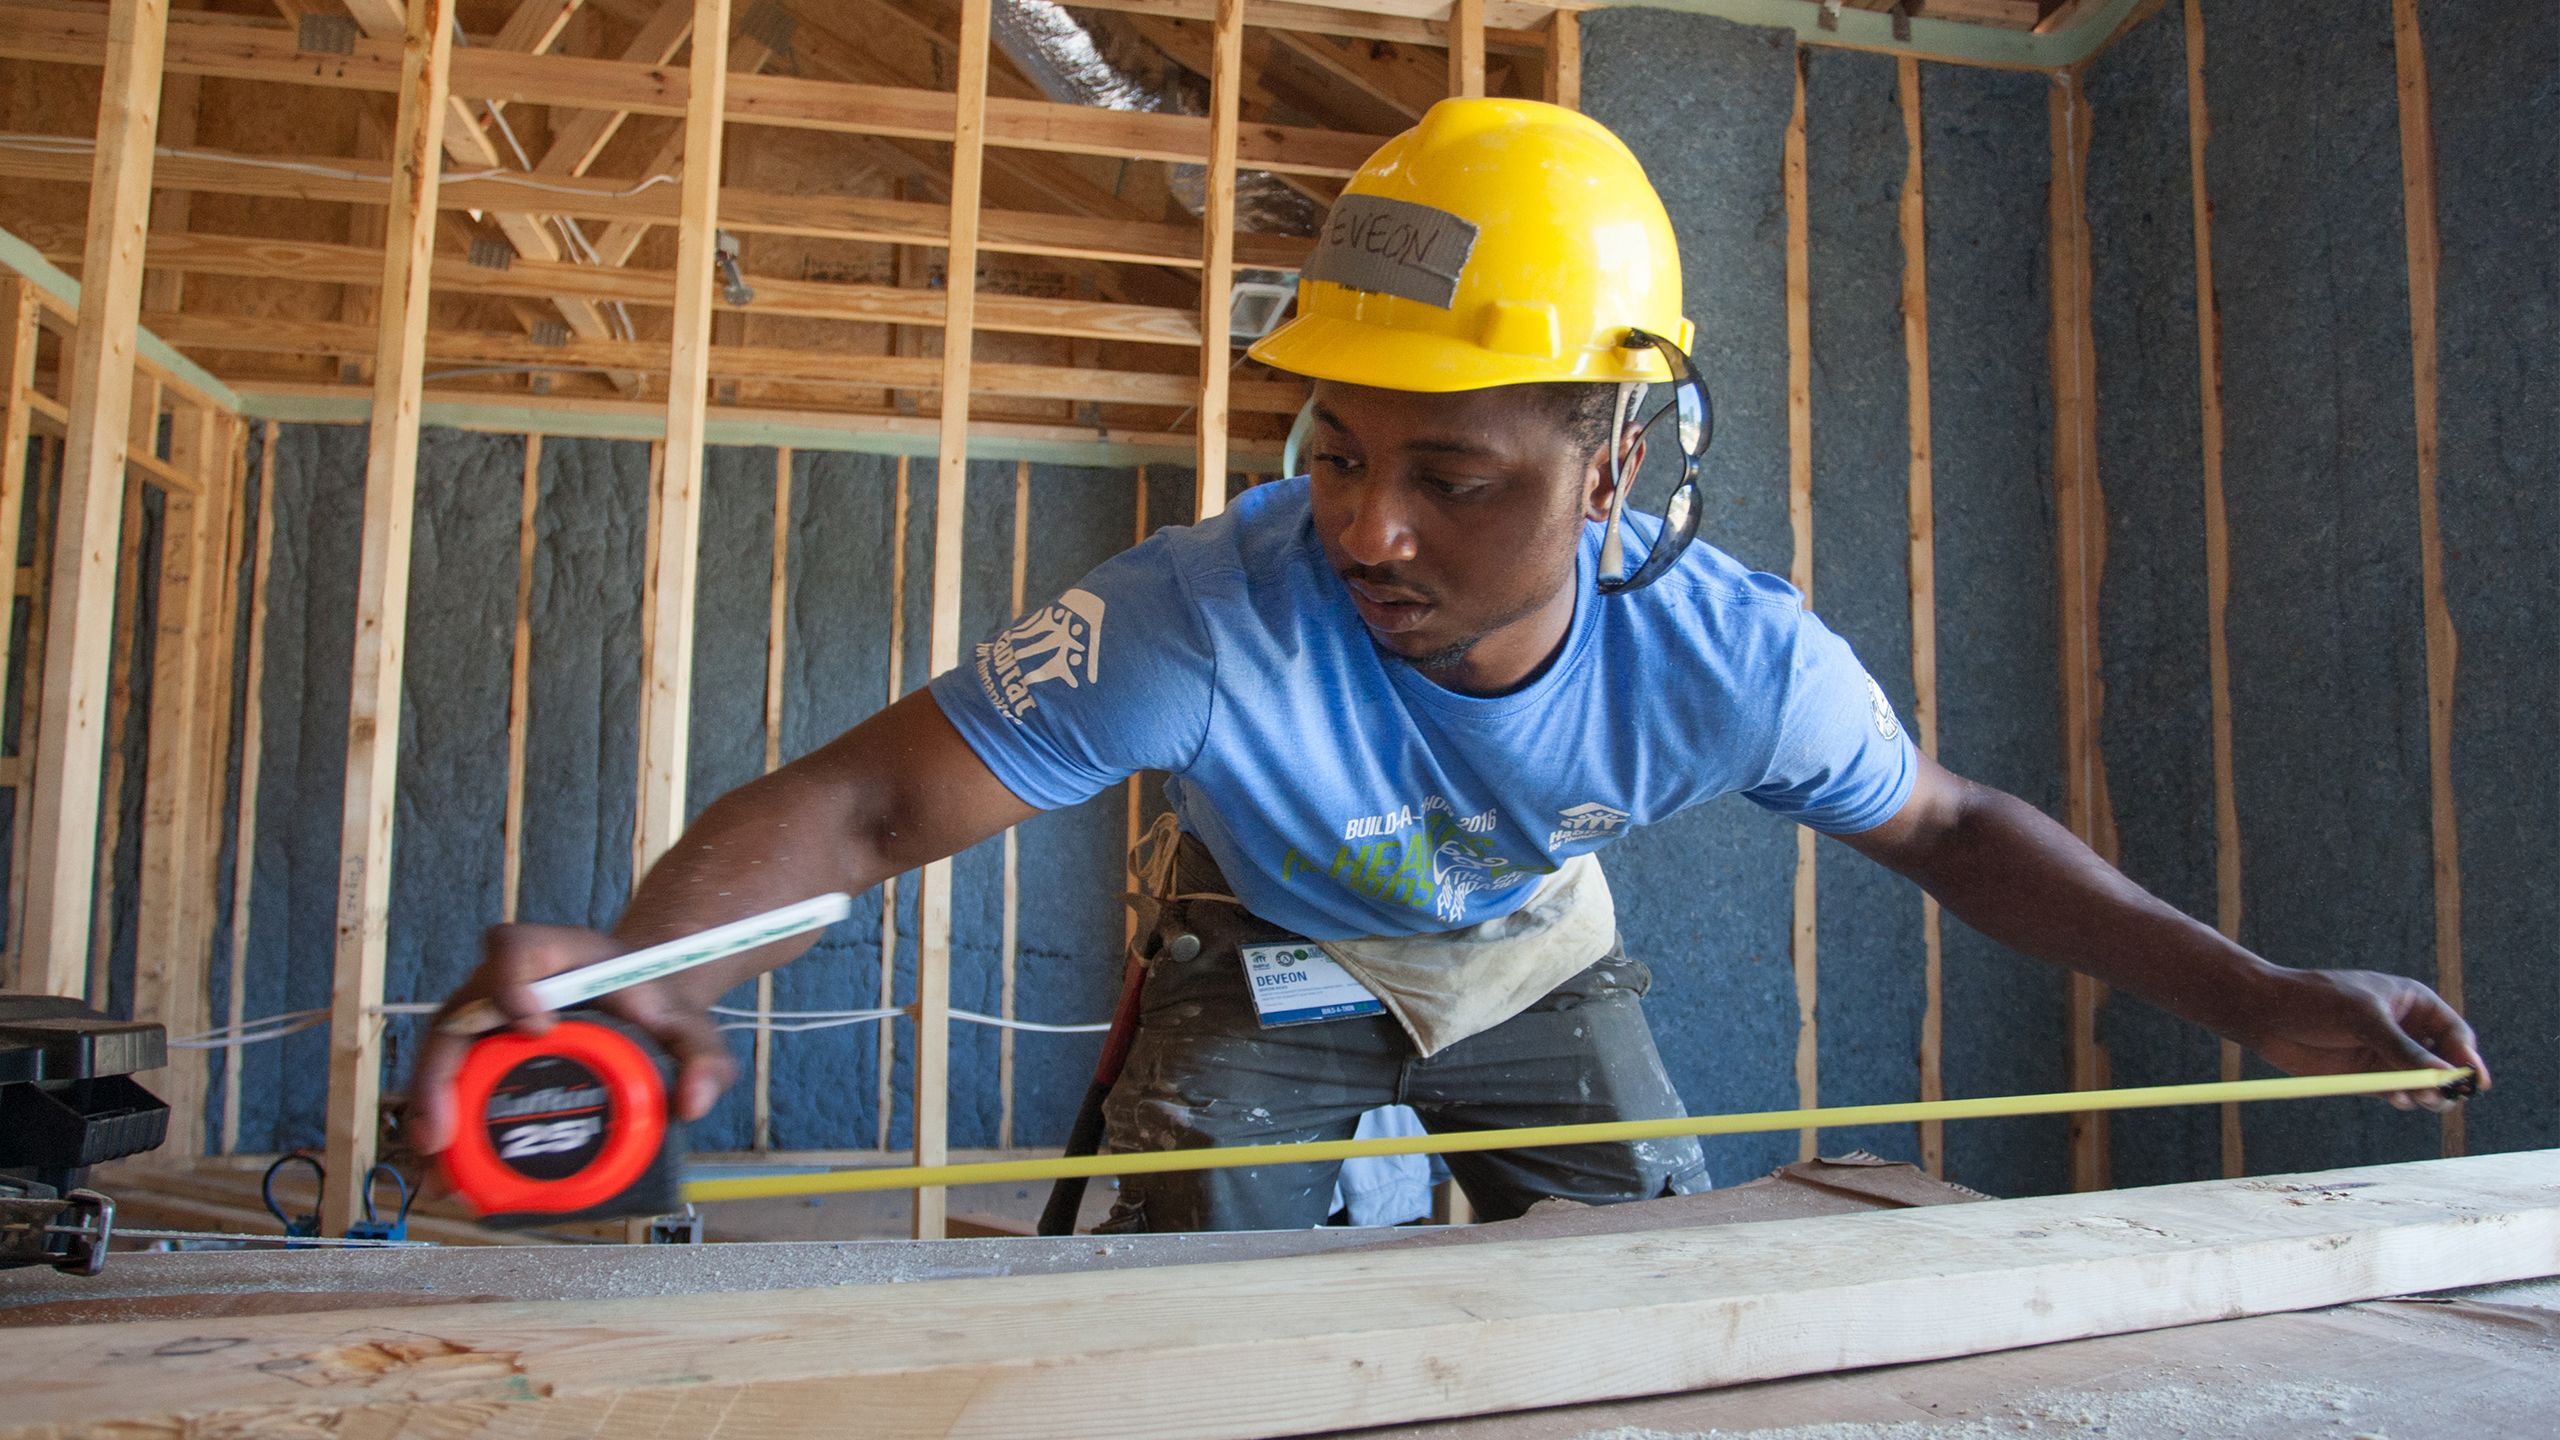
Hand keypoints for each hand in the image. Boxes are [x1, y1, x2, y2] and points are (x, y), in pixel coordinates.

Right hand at [405, 923, 737, 1154]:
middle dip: (441, 1077)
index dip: (512, 984)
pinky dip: (444, 1128)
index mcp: (553, 952)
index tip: (536, 1026)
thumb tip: (694, 1103)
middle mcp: (502, 980)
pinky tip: (446, 1177)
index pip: (514, 950)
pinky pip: (449, 1084)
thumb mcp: (689, 1025)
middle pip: (455, 1017)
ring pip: (441, 1058)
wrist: (637, 998)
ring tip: (437, 1174)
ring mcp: (483, 1016)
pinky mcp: (478, 1049)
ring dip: (429, 1115)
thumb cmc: (654, 1003)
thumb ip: (704, 1056)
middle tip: (443, 1135)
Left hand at [2239, 967, 2488, 1112]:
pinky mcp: (2367, 1076)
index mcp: (2413, 1004)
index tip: (2474, 1082)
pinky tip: (2396, 1098)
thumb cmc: (2315, 1001)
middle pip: (2445, 1064)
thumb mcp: (2363, 1018)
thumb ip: (2402, 1049)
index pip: (2456, 1035)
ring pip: (2423, 1084)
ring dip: (2427, 1095)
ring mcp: (2387, 1054)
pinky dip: (2402, 1099)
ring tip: (2419, 1098)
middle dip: (2448, 1082)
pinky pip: (2397, 1094)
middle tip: (2442, 1096)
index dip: (2466, 1059)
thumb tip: (2444, 1077)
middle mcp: (2406, 1030)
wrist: (2265, 1014)